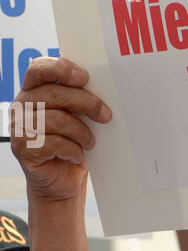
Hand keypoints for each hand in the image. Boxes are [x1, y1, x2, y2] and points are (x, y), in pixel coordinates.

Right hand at [11, 57, 110, 201]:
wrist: (62, 181)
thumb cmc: (72, 144)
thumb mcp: (77, 117)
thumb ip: (78, 98)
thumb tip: (102, 86)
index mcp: (32, 90)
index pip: (38, 69)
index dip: (61, 68)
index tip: (85, 77)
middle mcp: (21, 106)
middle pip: (54, 94)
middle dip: (86, 103)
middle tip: (105, 115)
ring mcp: (18, 127)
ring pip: (55, 119)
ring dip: (81, 132)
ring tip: (90, 142)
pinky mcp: (22, 149)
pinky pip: (53, 143)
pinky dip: (72, 150)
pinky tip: (77, 155)